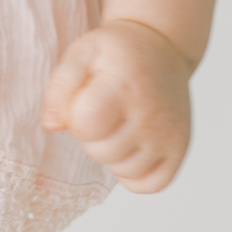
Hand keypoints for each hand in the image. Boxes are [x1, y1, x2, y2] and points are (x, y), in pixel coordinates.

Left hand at [41, 19, 193, 192]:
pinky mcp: (179, 150)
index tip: (84, 99)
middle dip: (92, 135)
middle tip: (104, 110)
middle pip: (101, 152)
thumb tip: (52, 125)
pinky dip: (135, 174)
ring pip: (124, 170)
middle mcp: (151, 115)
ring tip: (119, 124)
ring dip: (112, 154)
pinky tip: (131, 147)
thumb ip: (59, 89)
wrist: (163, 47)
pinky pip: (150, 185)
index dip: (75, 116)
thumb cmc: (116, 53)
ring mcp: (169, 135)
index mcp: (124, 87)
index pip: (85, 126)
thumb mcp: (81, 54)